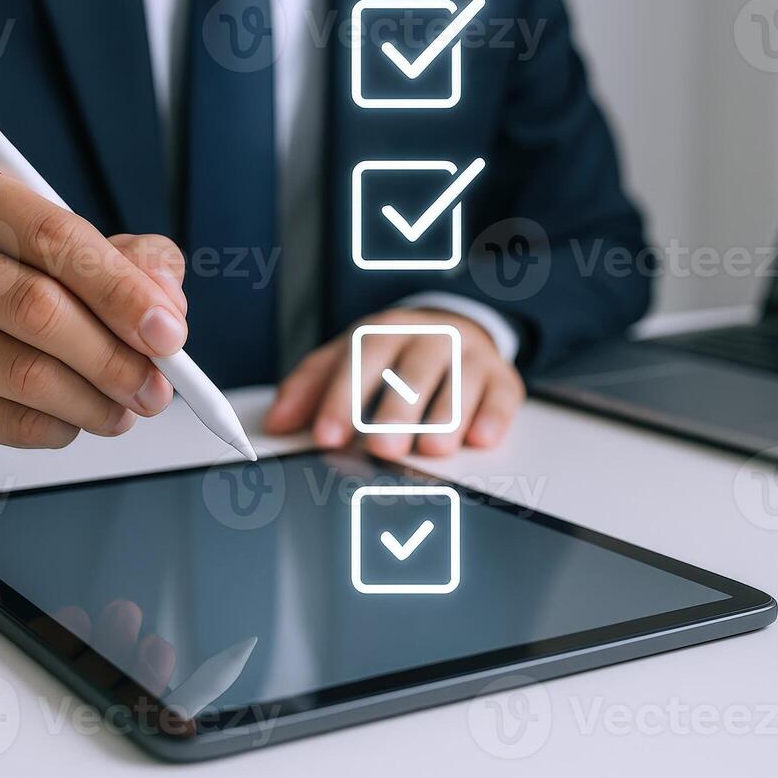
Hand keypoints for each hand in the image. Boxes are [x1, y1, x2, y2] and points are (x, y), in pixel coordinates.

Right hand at [0, 170, 189, 466]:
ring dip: (92, 403)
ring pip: (23, 373)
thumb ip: (136, 265)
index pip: (56, 236)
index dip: (121, 290)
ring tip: (121, 411)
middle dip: (115, 358)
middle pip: (37, 308)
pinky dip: (56, 428)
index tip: (169, 334)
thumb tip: (165, 306)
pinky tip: (69, 421)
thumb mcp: (78, 260)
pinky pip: (4, 420)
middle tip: (157, 389)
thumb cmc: (11, 292)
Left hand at [263, 308, 524, 456]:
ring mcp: (470, 355)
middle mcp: (429, 337)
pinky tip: (480, 438)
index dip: (341, 398)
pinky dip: (492, 416)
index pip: (361, 358)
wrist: (455, 327)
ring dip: (446, 416)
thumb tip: (275, 423)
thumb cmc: (393, 354)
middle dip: (397, 411)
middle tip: (381, 448)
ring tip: (432, 449)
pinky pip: (502, 394)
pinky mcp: (502, 376)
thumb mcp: (347, 359)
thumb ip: (310, 388)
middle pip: (413, 370)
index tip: (326, 436)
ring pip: (460, 382)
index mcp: (384, 330)